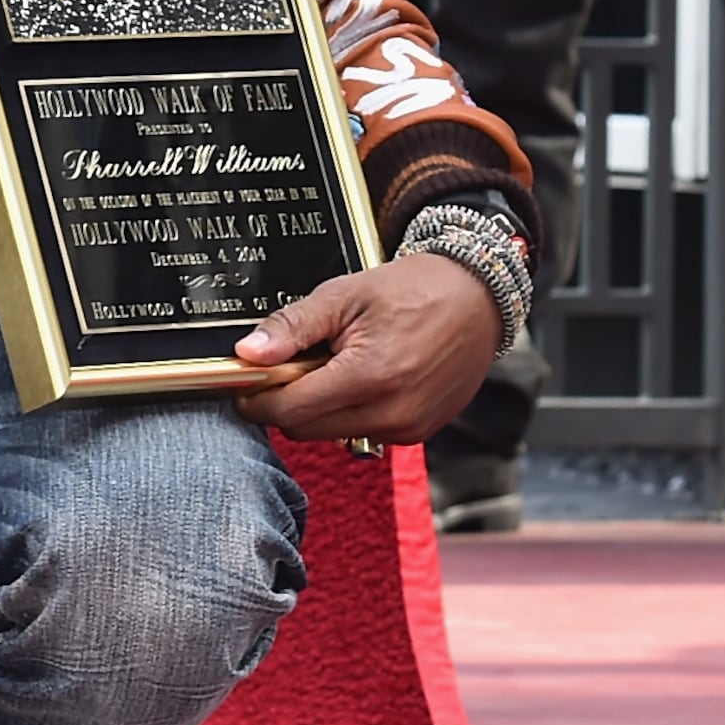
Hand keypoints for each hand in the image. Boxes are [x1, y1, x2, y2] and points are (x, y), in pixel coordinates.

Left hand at [230, 253, 501, 443]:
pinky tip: (364, 377)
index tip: (246, 384)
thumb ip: (293, 327)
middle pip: (305, 430)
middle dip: (288, 402)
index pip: (289, 411)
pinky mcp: (420, 432)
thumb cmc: (413, 290)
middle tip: (295, 364)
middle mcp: (392, 412)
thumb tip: (248, 353)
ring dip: (320, 408)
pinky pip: (364, 432)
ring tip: (337, 364)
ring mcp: (409, 427)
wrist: (478, 296)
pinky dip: (350, 411)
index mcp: (370, 376)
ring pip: (332, 434)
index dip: (257, 400)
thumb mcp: (344, 295)